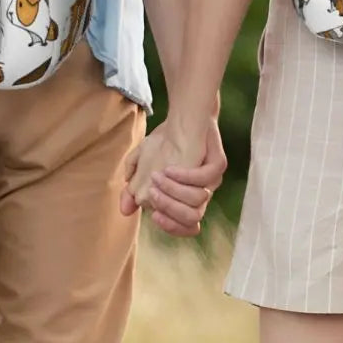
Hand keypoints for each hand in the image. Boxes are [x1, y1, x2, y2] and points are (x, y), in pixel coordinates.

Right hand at [120, 117, 225, 237]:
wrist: (184, 116)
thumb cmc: (164, 142)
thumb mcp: (142, 164)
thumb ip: (133, 188)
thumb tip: (125, 211)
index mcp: (187, 199)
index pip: (185, 226)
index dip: (170, 226)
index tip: (153, 215)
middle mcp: (201, 193)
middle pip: (192, 218)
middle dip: (169, 209)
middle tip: (152, 193)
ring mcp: (212, 180)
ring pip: (198, 200)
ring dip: (174, 191)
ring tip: (157, 176)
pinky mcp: (218, 164)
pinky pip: (205, 178)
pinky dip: (185, 176)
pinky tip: (169, 168)